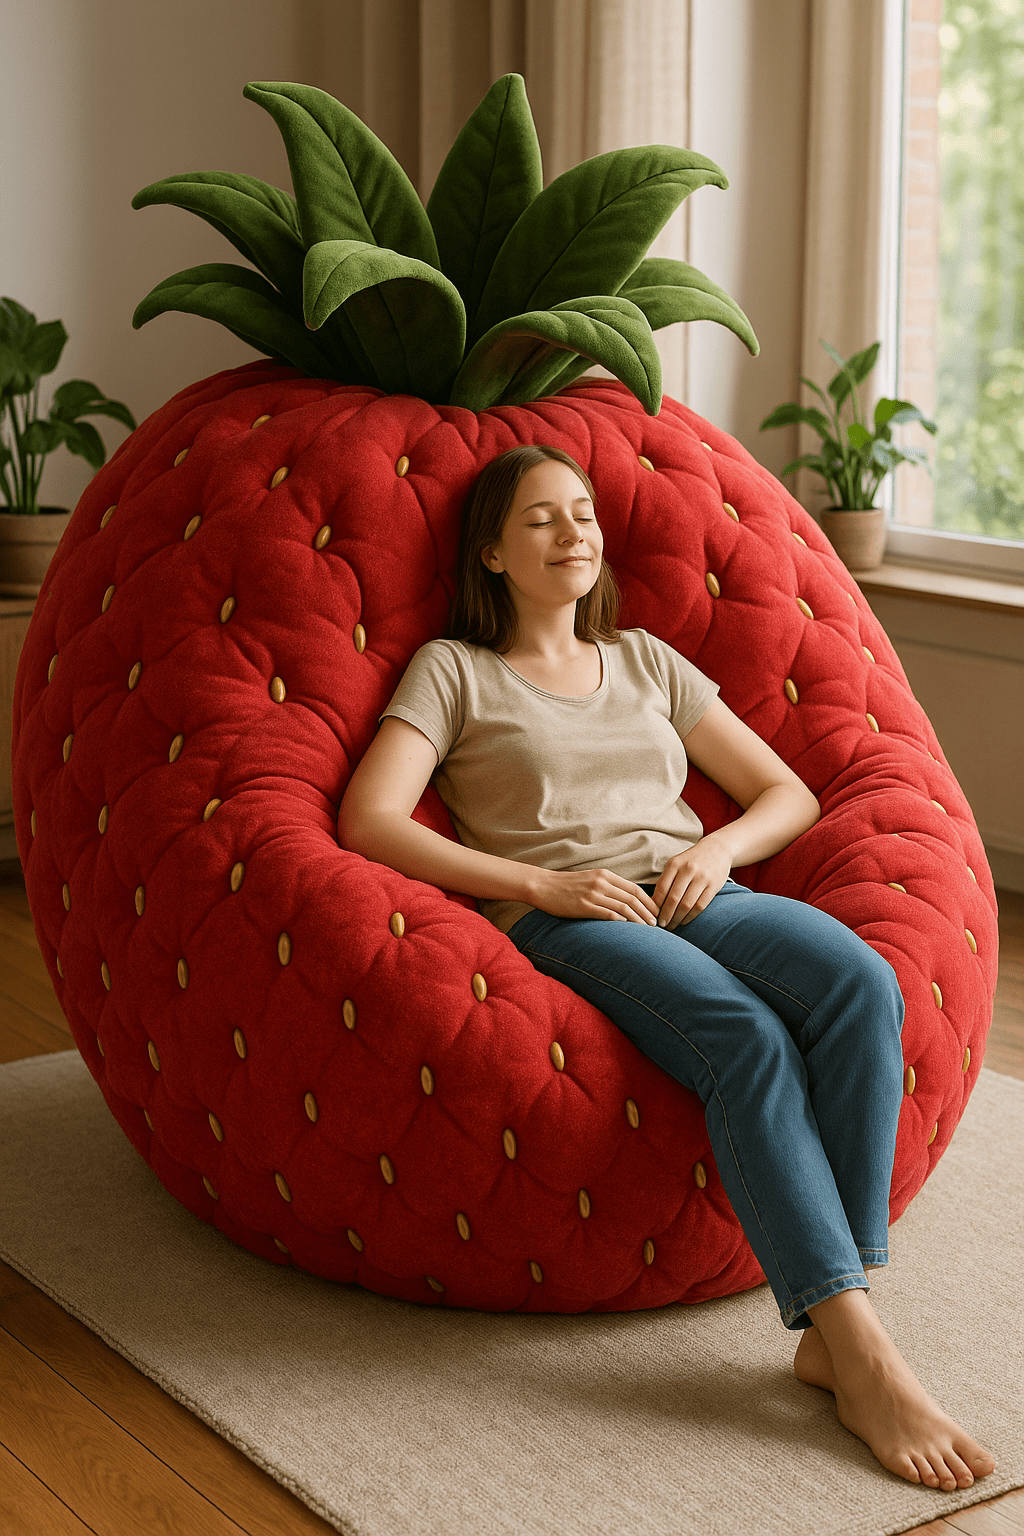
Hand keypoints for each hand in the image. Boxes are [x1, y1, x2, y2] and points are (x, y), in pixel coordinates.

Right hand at [530, 868, 659, 924]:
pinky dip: (620, 922)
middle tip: (656, 924)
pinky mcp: (583, 906)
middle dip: (647, 913)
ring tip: (646, 930)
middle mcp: (601, 883)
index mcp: (605, 875)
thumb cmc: (567, 885)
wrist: (543, 886)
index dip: (649, 902)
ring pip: (623, 908)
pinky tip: (627, 929)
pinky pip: (607, 915)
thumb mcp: (591, 879)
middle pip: (633, 899)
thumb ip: (609, 886)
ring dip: (638, 920)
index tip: (656, 913)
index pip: (634, 889)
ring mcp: (592, 894)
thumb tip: (628, 900)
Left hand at [652, 836, 731, 928]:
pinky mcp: (714, 886)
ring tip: (672, 925)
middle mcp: (688, 870)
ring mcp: (702, 878)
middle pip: (673, 899)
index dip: (655, 905)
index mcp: (675, 864)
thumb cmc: (692, 860)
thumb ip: (666, 880)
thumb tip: (653, 904)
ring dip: (677, 919)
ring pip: (686, 905)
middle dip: (665, 915)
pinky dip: (690, 917)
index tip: (652, 915)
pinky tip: (684, 921)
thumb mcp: (677, 864)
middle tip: (661, 925)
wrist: (718, 849)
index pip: (661, 889)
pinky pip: (699, 906)